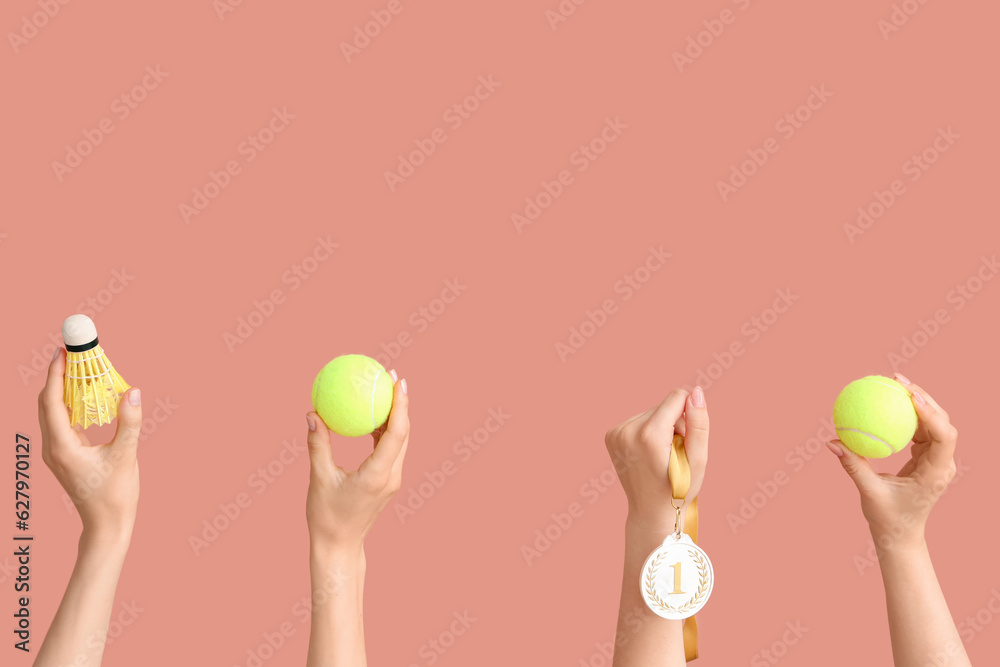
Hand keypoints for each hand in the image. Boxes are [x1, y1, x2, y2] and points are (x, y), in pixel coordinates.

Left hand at [38, 349, 141, 537]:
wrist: (107, 525)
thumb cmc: (115, 495)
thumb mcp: (126, 455)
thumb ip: (129, 421)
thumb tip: (133, 391)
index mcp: (62, 447)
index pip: (51, 401)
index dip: (55, 374)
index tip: (63, 352)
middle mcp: (53, 448)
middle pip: (47, 404)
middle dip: (58, 377)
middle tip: (74, 355)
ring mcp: (57, 453)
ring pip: (52, 413)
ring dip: (64, 390)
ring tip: (80, 371)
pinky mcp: (65, 456)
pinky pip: (62, 423)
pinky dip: (71, 406)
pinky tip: (86, 398)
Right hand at [306, 373, 408, 552]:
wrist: (339, 547)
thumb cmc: (326, 516)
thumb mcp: (318, 479)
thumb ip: (318, 445)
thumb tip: (312, 414)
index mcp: (377, 475)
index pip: (397, 433)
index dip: (400, 405)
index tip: (398, 381)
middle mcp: (390, 476)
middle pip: (405, 432)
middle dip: (401, 403)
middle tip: (391, 376)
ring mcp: (391, 480)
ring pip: (400, 441)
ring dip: (394, 415)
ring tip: (384, 390)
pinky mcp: (386, 482)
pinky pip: (390, 449)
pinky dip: (384, 431)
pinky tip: (371, 416)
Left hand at [604, 387, 708, 532]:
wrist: (650, 511)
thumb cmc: (680, 488)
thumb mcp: (698, 459)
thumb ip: (698, 423)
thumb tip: (695, 392)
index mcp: (649, 435)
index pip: (677, 397)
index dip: (688, 415)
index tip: (686, 440)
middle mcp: (627, 430)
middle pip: (664, 405)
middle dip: (675, 424)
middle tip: (674, 454)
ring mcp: (616, 433)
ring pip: (651, 412)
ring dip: (661, 428)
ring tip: (661, 456)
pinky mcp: (611, 435)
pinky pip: (639, 420)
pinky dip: (648, 432)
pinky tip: (649, 453)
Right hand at [827, 374, 957, 550]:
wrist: (901, 536)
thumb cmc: (887, 518)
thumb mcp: (868, 491)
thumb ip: (852, 465)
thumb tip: (832, 442)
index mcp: (935, 473)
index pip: (943, 436)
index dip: (931, 412)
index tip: (909, 396)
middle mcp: (942, 464)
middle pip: (942, 423)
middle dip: (923, 398)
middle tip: (897, 381)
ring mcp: (937, 461)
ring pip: (934, 423)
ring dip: (917, 403)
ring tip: (893, 385)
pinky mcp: (928, 459)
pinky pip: (921, 431)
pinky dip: (908, 417)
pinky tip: (889, 405)